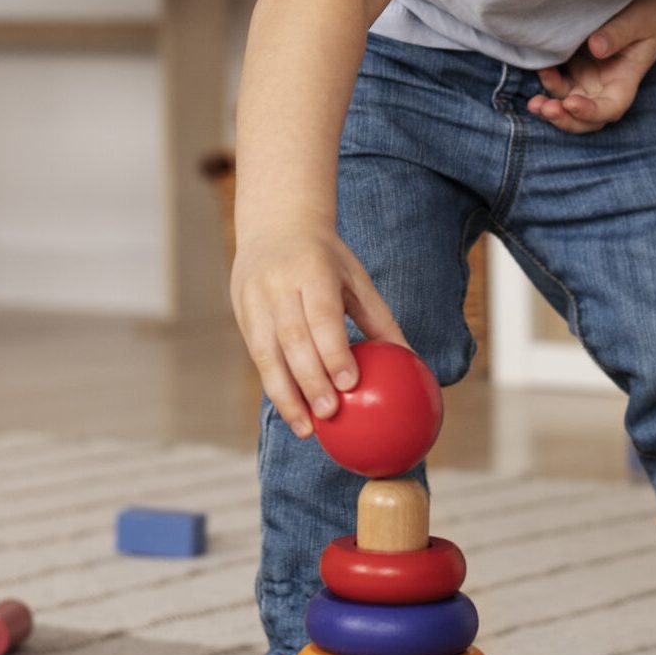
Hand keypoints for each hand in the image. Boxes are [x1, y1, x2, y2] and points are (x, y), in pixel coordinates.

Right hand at [231, 224, 408, 438]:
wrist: (275, 225)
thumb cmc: (327, 260)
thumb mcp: (356, 279)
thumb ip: (380, 320)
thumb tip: (413, 362)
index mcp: (311, 270)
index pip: (320, 315)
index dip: (333, 351)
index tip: (350, 384)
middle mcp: (277, 285)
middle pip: (292, 339)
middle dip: (309, 380)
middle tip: (329, 415)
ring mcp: (254, 300)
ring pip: (266, 354)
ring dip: (286, 395)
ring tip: (306, 429)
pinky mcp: (242, 315)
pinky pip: (258, 357)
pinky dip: (275, 386)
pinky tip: (293, 412)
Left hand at [527, 0, 655, 133]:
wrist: (643, 0)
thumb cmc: (647, 11)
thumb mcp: (638, 20)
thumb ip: (619, 34)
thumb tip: (596, 48)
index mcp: (625, 79)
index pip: (611, 108)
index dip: (591, 112)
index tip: (572, 103)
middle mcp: (606, 85)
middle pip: (587, 118)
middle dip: (566, 119)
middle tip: (547, 109)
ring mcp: (588, 78)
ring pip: (568, 104)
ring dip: (552, 108)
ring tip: (535, 103)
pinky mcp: (573, 66)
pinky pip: (557, 83)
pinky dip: (547, 83)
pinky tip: (539, 70)